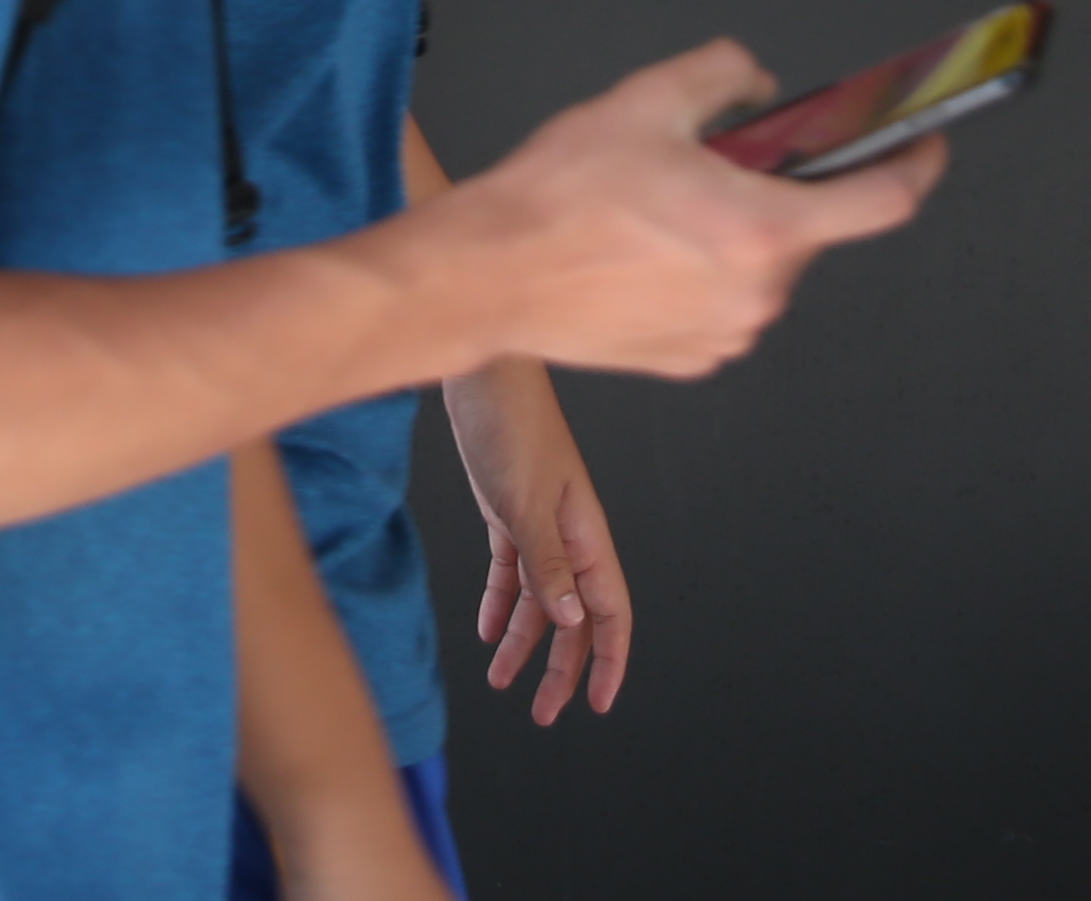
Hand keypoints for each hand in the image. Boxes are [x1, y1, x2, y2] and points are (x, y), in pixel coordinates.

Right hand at [423, 40, 940, 381]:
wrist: (487, 275)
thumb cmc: (556, 199)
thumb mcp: (645, 99)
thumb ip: (723, 74)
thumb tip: (756, 82)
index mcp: (762, 230)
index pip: (882, 202)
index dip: (918, 166)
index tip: (926, 145)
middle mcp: (757, 295)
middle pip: (805, 231)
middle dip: (776, 191)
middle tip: (717, 162)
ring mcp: (726, 336)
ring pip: (760, 269)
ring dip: (734, 234)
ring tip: (661, 208)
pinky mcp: (691, 359)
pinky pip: (724, 306)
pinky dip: (703, 274)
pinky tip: (644, 251)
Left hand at [447, 358, 627, 724]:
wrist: (481, 375)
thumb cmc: (511, 427)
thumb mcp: (525, 502)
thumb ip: (548, 563)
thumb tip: (573, 622)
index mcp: (587, 536)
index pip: (609, 613)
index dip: (608, 661)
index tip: (598, 705)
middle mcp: (569, 536)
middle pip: (574, 618)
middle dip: (561, 668)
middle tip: (543, 715)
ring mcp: (539, 523)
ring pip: (541, 600)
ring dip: (524, 642)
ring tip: (501, 683)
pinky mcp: (508, 511)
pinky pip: (512, 571)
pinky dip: (501, 603)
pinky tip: (486, 629)